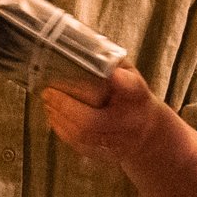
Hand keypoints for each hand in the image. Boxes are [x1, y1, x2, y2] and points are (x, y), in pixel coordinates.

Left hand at [40, 66, 167, 166]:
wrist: (147, 132)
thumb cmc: (130, 96)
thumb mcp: (129, 75)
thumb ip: (111, 62)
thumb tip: (81, 42)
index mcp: (138, 96)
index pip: (132, 89)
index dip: (123, 82)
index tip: (113, 74)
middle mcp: (131, 121)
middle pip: (93, 120)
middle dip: (65, 106)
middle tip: (48, 92)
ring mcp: (119, 141)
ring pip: (82, 134)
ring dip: (59, 117)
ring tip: (48, 102)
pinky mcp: (106, 154)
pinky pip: (79, 145)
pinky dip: (62, 130)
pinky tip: (54, 117)